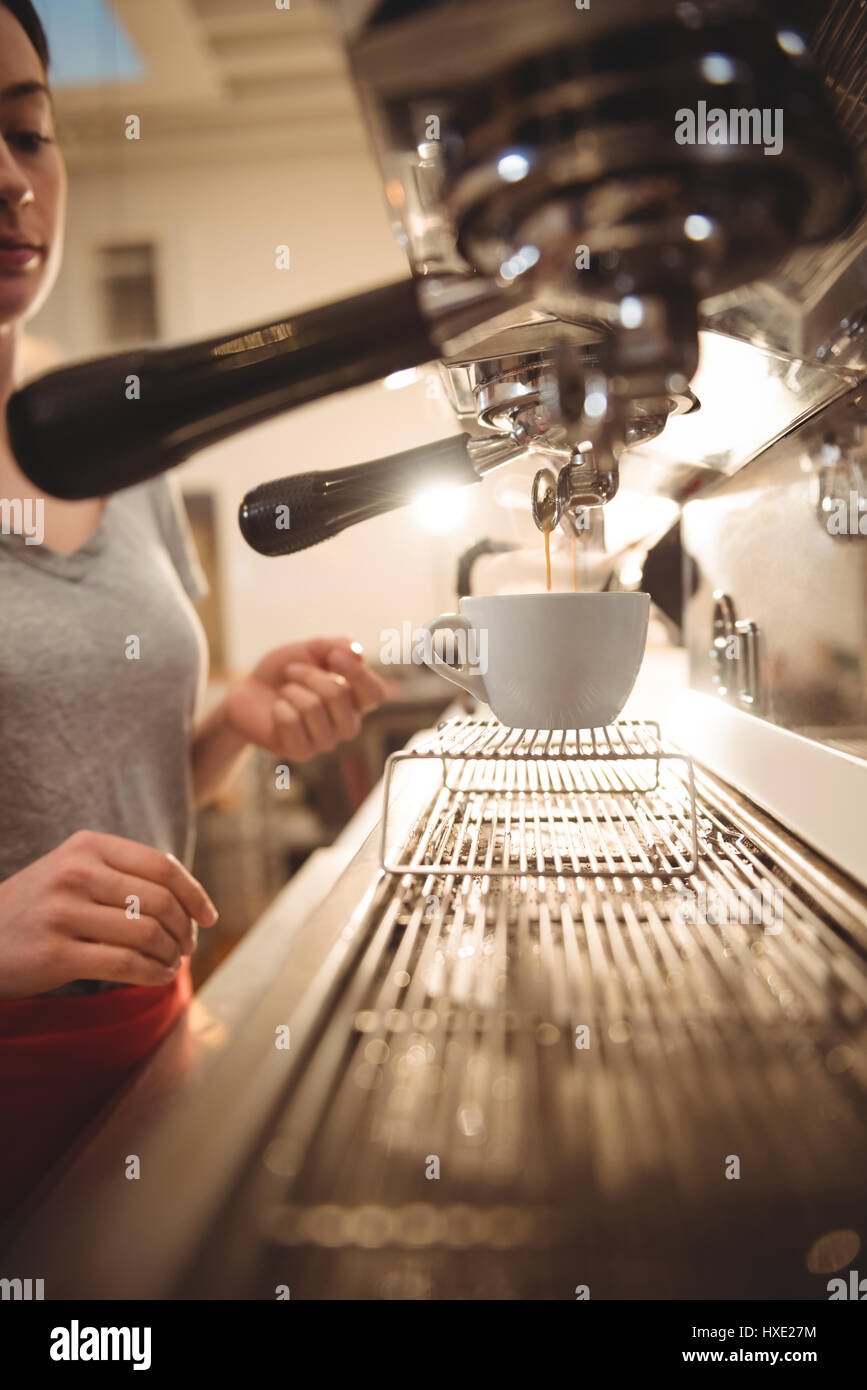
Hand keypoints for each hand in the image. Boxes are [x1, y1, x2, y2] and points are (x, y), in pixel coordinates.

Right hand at [0, 830, 218, 999]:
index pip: (161, 866)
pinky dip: (153, 974)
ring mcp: (63, 913)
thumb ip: (122, 874)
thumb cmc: (37, 908)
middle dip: (184, 929)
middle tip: (187, 947)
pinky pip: (126, 965)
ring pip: (147, 934)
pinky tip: (158, 977)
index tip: (209, 917)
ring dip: (170, 955)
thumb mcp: (72, 871)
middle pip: (160, 901)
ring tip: (172, 964)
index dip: (194, 893)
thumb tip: (189, 897)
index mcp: (86, 847)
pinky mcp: (56, 954)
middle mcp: (75, 873)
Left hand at [223, 636, 387, 759]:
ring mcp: (326, 742)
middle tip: (292, 671)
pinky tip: (277, 710)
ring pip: (313, 707)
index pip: (375, 693)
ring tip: (284, 691)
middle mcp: (346, 724)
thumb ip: (336, 646)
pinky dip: (279, 707)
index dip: (357, 673)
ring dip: (291, 690)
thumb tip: (358, 655)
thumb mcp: (309, 649)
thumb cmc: (283, 673)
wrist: (247, 693)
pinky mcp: (302, 753)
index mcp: (356, 701)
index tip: (333, 656)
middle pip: (339, 695)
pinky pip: (291, 721)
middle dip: (310, 675)